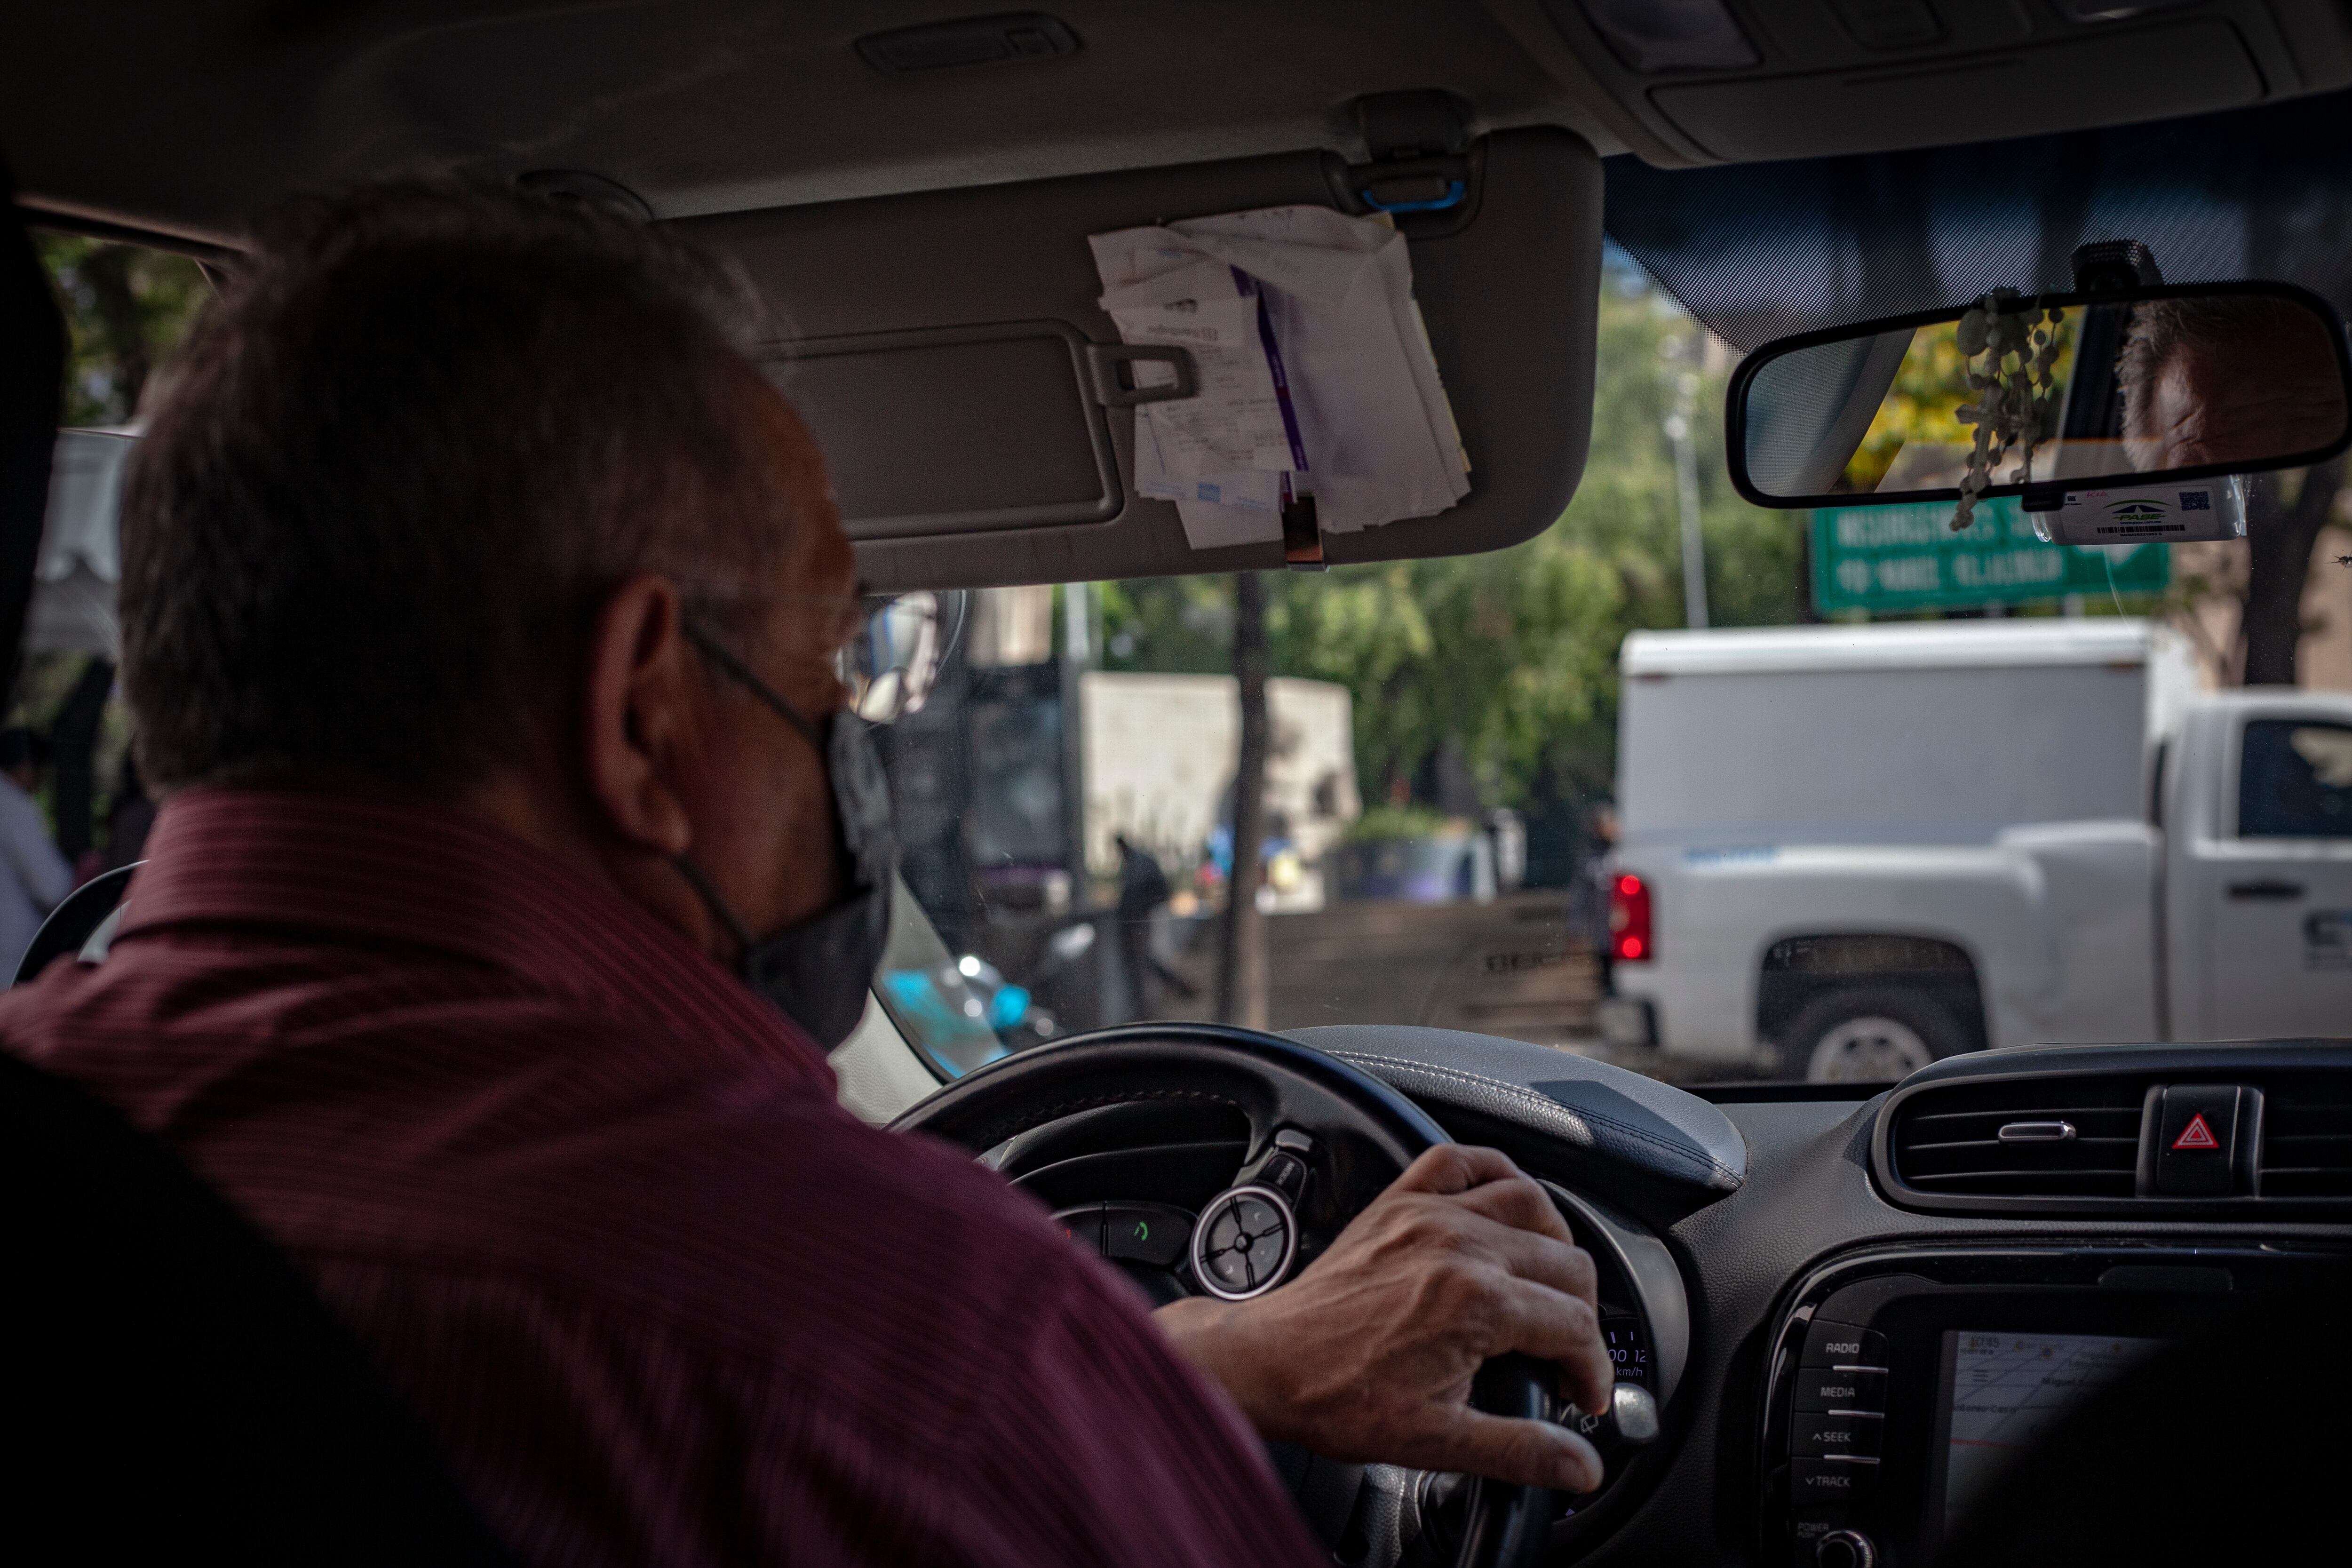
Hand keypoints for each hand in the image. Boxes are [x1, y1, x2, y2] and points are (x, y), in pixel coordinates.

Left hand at [1155, 1144, 1611, 1491]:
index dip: (1591, 1369)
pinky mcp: (1398, 1202)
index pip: (1576, 1326)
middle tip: (1564, 1355)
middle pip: (1567, 1263)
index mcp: (1476, 1302)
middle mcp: (1459, 1244)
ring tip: (1549, 1287)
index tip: (1580, 1395)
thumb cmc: (1338, 1398)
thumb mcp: (1437, 1441)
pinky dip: (1494, 1173)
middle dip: (1582, 1315)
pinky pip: (1461, 1160)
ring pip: (1530, 1201)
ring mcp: (1428, 1214)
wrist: (1268, 1366)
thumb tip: (1581, 1467)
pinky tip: (1504, 1204)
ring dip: (1554, 1243)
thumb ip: (1520, 1450)